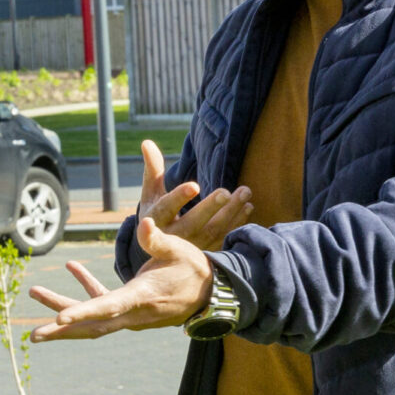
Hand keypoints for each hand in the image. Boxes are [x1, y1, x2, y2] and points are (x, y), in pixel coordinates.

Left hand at [30, 218, 213, 341]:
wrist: (210, 292)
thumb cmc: (193, 269)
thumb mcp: (179, 250)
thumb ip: (158, 239)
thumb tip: (144, 223)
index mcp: (142, 297)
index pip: (108, 308)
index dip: (83, 313)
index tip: (58, 321)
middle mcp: (133, 312)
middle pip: (92, 324)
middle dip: (62, 331)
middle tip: (33, 336)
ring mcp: (130, 313)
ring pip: (93, 316)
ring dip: (64, 308)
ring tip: (35, 292)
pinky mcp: (130, 307)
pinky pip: (103, 301)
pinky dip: (86, 288)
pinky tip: (72, 268)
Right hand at [114, 140, 252, 280]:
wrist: (163, 248)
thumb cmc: (157, 211)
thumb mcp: (151, 192)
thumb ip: (152, 169)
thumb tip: (147, 142)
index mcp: (156, 219)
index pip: (166, 208)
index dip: (179, 197)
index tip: (194, 185)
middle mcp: (173, 236)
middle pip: (192, 222)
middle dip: (210, 207)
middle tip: (226, 192)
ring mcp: (191, 246)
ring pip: (213, 230)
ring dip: (231, 212)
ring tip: (245, 192)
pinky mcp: (206, 252)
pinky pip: (224, 237)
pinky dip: (237, 222)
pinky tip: (248, 207)